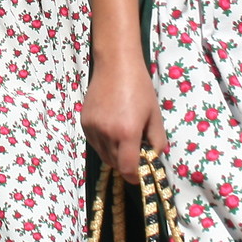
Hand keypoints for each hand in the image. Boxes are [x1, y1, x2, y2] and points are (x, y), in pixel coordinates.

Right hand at [81, 61, 167, 183]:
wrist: (115, 64)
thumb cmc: (139, 88)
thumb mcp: (155, 115)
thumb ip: (158, 142)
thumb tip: (152, 158)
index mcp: (127, 132)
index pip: (127, 169)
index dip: (135, 177)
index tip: (141, 174)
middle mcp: (107, 133)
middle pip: (115, 164)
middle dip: (126, 164)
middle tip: (136, 150)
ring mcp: (92, 128)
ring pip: (104, 155)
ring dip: (115, 154)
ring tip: (124, 137)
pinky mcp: (84, 123)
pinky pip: (95, 143)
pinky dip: (104, 144)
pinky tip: (112, 129)